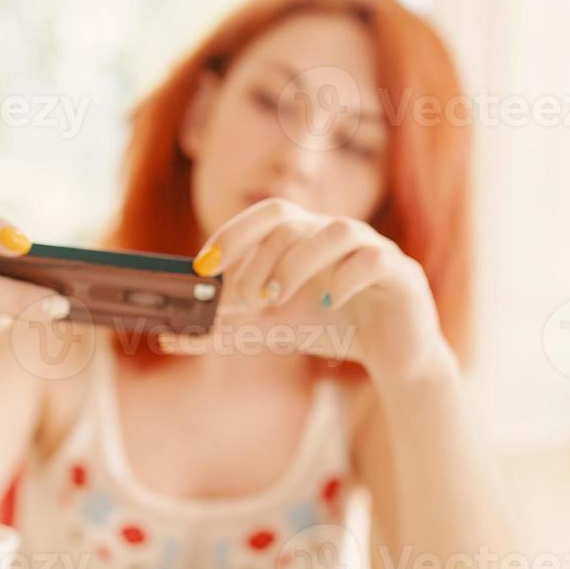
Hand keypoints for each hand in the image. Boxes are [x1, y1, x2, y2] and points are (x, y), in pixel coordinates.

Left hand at [180, 197, 452, 382]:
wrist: (392, 354)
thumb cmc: (331, 328)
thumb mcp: (271, 330)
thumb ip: (223, 330)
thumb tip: (167, 338)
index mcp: (306, 235)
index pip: (269, 214)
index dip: (234, 233)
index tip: (205, 266)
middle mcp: (338, 233)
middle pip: (294, 223)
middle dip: (261, 260)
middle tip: (246, 300)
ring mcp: (373, 248)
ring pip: (337, 231)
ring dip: (299, 263)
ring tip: (279, 300)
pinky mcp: (401, 274)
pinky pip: (374, 260)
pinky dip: (348, 278)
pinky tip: (331, 303)